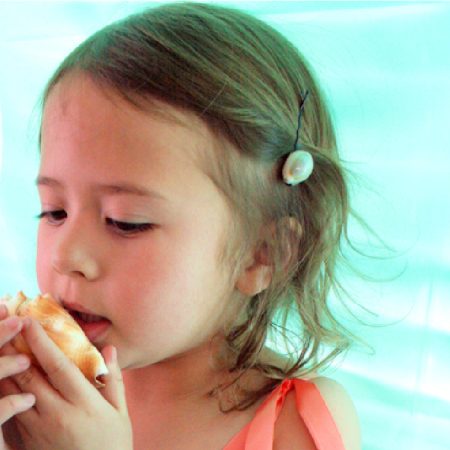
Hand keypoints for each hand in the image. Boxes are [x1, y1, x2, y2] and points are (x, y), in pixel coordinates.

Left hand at [0, 317, 131, 449]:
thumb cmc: (112, 446)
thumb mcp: (120, 412)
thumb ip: (113, 379)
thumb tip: (108, 350)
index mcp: (83, 403)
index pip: (57, 365)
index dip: (41, 342)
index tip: (30, 321)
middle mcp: (56, 415)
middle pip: (28, 376)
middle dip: (15, 349)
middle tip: (7, 328)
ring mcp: (37, 432)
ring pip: (13, 394)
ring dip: (5, 370)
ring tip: (1, 350)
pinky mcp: (25, 445)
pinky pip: (9, 416)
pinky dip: (4, 395)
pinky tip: (3, 382)